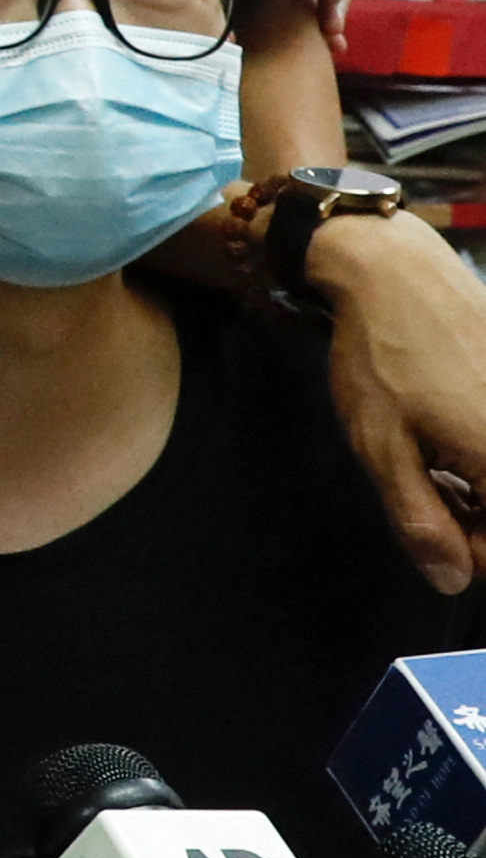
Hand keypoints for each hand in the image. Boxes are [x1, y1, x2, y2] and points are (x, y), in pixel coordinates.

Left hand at [319, 214, 485, 596]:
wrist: (397, 274)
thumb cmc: (382, 359)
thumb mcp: (383, 447)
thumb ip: (421, 521)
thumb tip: (453, 583)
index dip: (467, 550)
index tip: (431, 524)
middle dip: (475, 515)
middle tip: (429, 479)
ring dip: (479, 483)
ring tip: (434, 449)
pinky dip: (479, 449)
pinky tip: (451, 426)